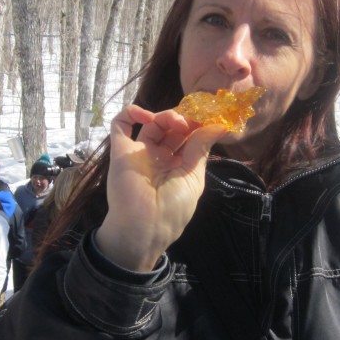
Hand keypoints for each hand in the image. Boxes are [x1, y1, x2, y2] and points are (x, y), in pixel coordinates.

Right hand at [94, 103, 227, 270]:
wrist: (143, 227)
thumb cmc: (172, 208)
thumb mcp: (193, 178)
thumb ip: (201, 149)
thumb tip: (219, 125)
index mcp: (178, 166)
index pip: (188, 138)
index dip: (197, 126)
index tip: (209, 119)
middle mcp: (159, 157)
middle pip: (172, 128)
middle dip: (185, 120)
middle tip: (195, 119)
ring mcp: (139, 152)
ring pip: (152, 123)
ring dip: (167, 116)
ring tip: (179, 123)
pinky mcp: (121, 149)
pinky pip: (120, 124)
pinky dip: (132, 112)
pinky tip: (148, 117)